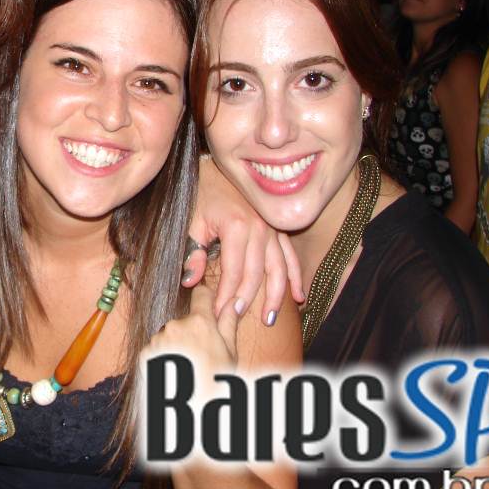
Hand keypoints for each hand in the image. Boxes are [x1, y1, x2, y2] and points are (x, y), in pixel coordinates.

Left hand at [146, 284, 237, 387]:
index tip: (208, 308)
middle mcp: (176, 326)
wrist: (194, 413)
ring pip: (169, 336)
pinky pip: (156, 349)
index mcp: (200, 323)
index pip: (201, 294)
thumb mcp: (230, 353)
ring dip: (176, 346)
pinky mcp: (145, 354)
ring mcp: (158, 339)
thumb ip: (229, 322)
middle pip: (185, 320)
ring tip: (186, 370)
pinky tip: (173, 374)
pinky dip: (162, 358)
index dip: (206, 300)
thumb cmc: (217, 384)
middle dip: (192, 333)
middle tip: (201, 357)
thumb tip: (234, 300)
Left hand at [185, 157, 302, 323]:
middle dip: (247, 299)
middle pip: (257, 273)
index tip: (220, 315)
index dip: (227, 295)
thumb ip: (192, 252)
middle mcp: (259, 228)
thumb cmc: (201, 195)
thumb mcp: (192, 221)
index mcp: (237, 227)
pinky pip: (290, 255)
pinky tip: (298, 296)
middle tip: (237, 319)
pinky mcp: (278, 228)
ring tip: (268, 318)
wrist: (216, 169)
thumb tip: (190, 282)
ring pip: (278, 268)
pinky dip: (294, 276)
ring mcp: (272, 228)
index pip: (234, 271)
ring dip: (275, 295)